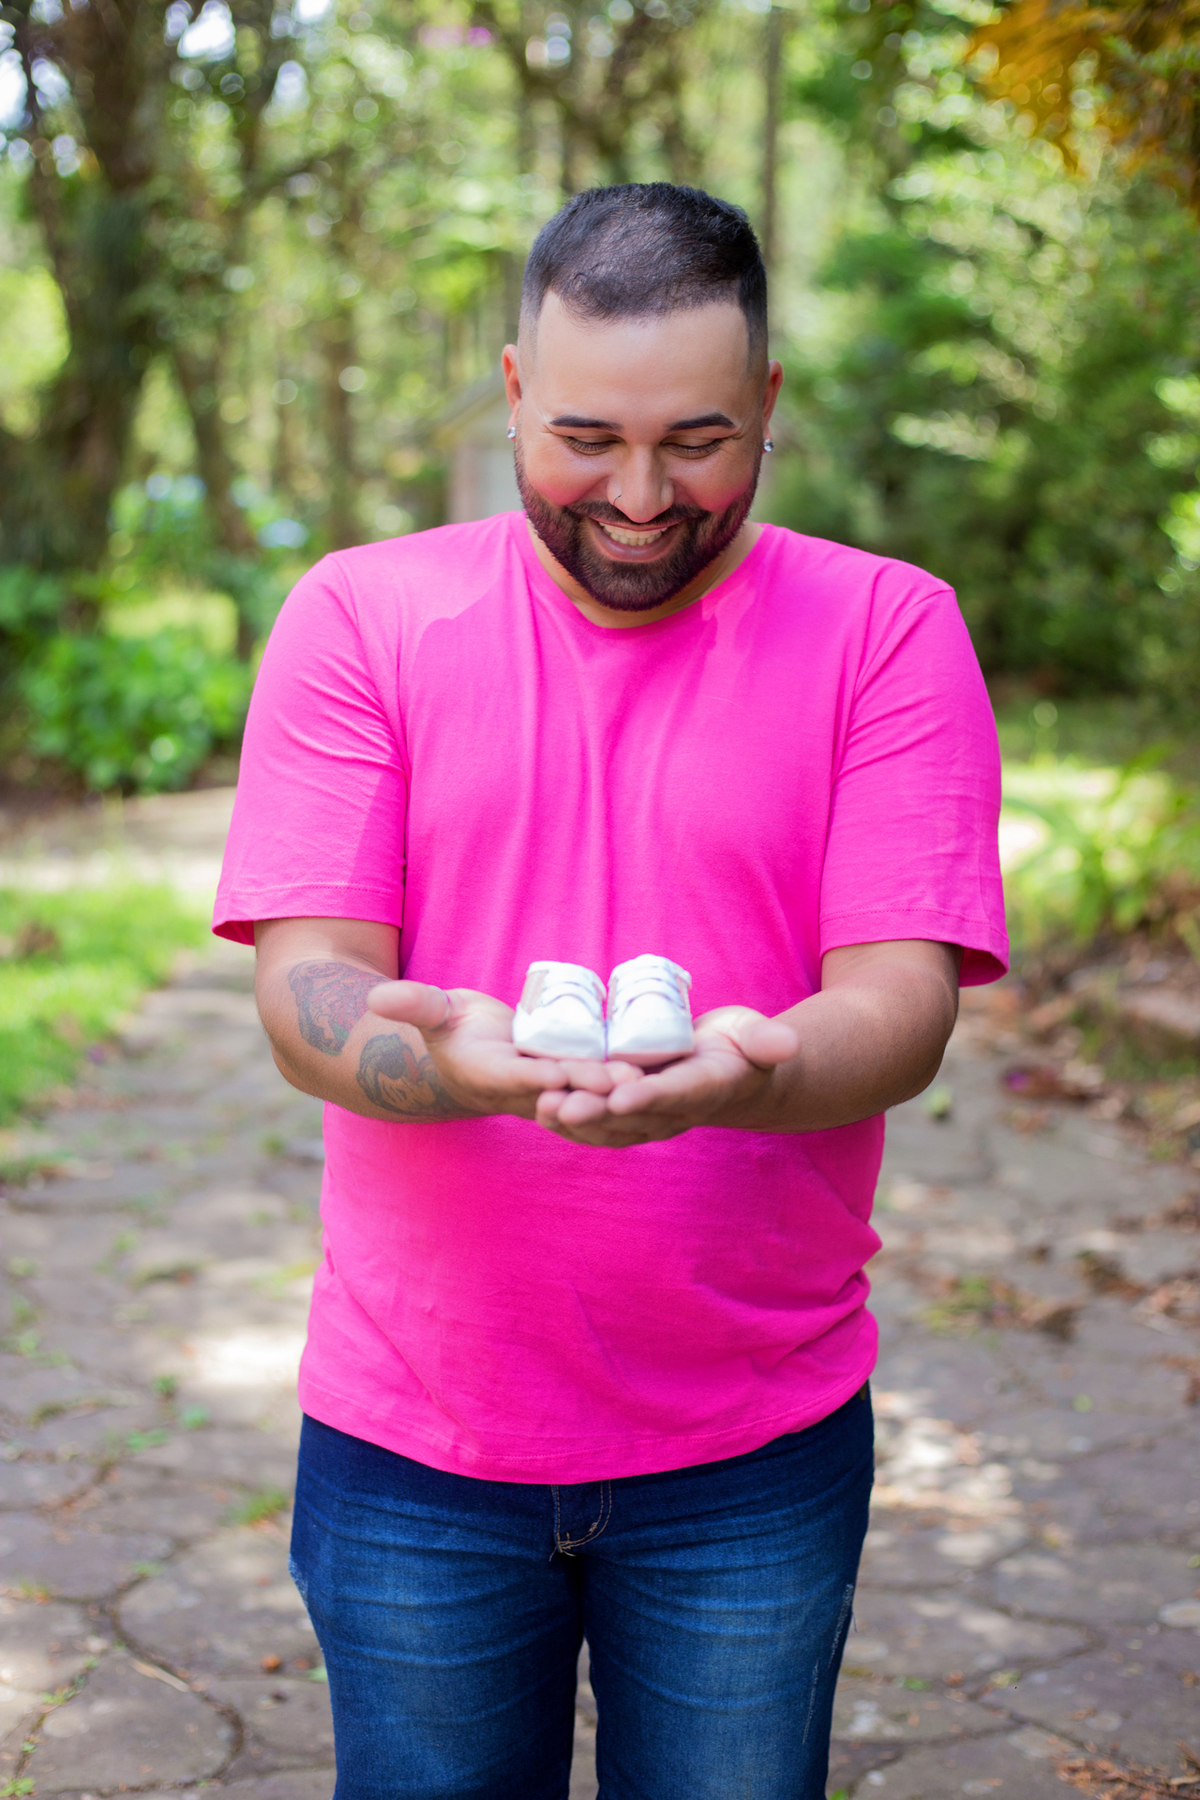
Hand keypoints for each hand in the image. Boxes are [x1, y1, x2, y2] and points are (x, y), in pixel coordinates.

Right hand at [367, 980, 637, 1120]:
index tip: (567, 1073)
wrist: (467, 1054)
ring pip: (587, 1097)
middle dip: (593, 1090)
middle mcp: (527, 1092)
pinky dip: (625, 1092)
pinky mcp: (572, 1083)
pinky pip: (600, 1091)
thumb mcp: (433, 1013)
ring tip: (649, 1082)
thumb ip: (414, 1004)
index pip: (522, 1078)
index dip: (545, 1075)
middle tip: (627, 1081)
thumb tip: (378, 998)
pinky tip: (658, 1081)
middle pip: (564, 1092)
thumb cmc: (450, 1029)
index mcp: (494, 1076)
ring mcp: (553, 1090)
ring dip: (616, 1096)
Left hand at [535, 1005, 799, 1146]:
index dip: (648, 1097)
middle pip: (629, 1116)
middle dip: (593, 1112)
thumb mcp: (757, 1037)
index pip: (674, 1095)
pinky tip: (538, 1105)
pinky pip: (596, 1120)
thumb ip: (767, 1041)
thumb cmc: (743, 1047)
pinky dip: (569, 1116)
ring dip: (573, 1118)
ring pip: (606, 1123)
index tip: (621, 1096)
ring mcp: (648, 1116)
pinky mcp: (628, 1112)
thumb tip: (788, 1046)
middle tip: (559, 1104)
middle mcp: (672, 1111)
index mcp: (703, 1090)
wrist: (733, 1076)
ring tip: (540, 1106)